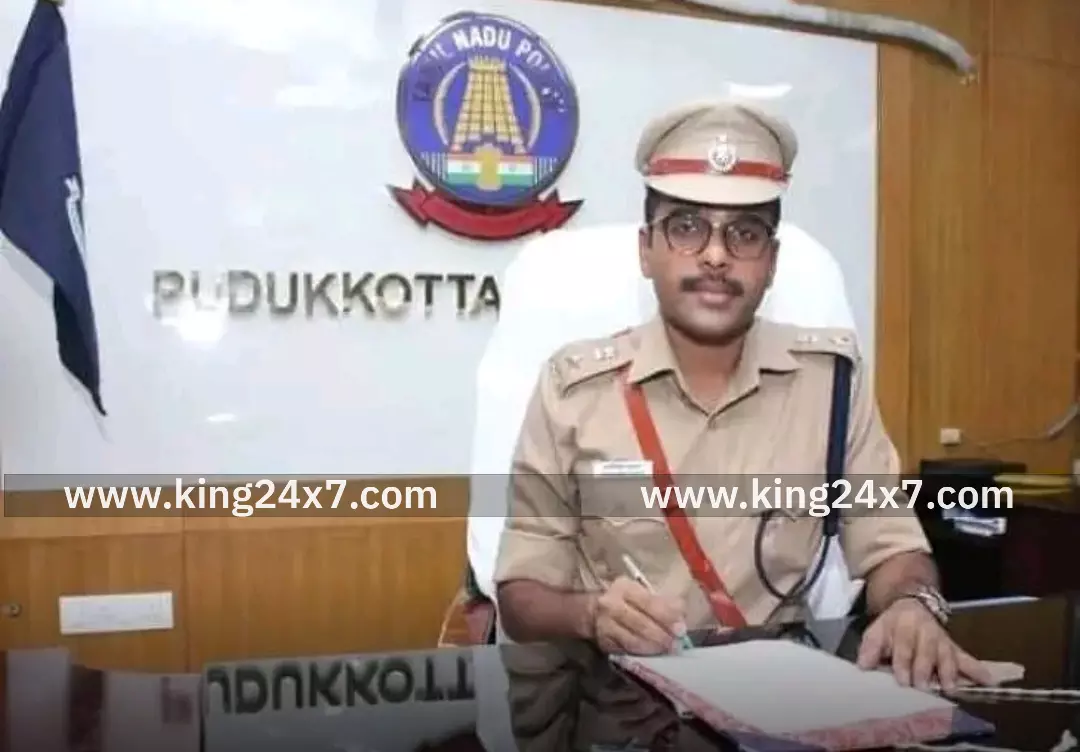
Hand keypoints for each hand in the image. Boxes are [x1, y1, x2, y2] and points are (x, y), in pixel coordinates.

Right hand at [593, 576, 685, 654]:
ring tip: (667, 651)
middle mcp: (611, 605)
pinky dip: (641, 655)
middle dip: (661, 636)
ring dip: (653, 648)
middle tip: (676, 645)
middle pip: (640, 623)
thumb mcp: (641, 593)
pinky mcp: (604, 642)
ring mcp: (605, 625)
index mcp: (625, 588)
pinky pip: (626, 651)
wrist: (593, 612)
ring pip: (633, 640)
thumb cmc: (626, 601)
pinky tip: (652, 656)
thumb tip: (681, 614)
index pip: (649, 603)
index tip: (681, 629)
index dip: (666, 617)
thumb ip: (662, 602)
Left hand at [856, 598, 992, 689]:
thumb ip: (870, 648)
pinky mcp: (953, 647)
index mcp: (904, 623)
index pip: (903, 644)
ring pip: (947, 654)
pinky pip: (967, 657)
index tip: (903, 680)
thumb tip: (863, 666)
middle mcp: (926, 630)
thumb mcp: (876, 630)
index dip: (903, 661)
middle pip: (926, 650)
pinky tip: (988, 680)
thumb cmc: (891, 626)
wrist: (911, 604)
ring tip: (950, 688)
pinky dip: (977, 669)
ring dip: (949, 672)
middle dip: (924, 669)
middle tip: (922, 686)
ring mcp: (942, 638)